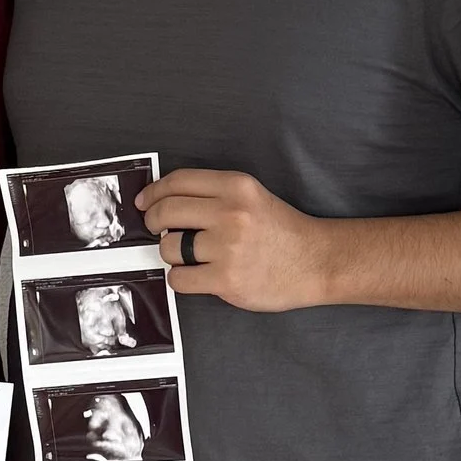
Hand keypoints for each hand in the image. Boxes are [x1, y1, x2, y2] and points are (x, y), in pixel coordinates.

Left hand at [140, 169, 332, 312]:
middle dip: (154, 222)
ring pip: (169, 248)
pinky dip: (181, 278)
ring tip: (189, 256)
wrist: (316, 261)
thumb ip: (214, 194)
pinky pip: (180, 279)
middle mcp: (231, 213)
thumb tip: (163, 201)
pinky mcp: (227, 279)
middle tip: (157, 229)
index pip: (178, 181)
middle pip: (166, 212)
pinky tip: (196, 275)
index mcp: (236, 187)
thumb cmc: (282, 231)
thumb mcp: (252, 196)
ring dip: (172, 254)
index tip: (144, 202)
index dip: (154, 192)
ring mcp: (228, 248)